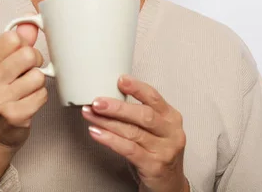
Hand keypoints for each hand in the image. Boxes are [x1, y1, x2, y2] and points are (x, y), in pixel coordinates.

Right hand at [0, 24, 47, 181]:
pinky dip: (40, 97)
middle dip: (36, 62)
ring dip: (38, 82)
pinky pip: (42, 95)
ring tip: (27, 89)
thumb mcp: (0, 67)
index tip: (21, 53)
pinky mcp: (15, 115)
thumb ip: (16, 43)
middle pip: (28, 54)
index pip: (11, 37)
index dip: (24, 43)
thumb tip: (30, 21)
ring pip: (38, 76)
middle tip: (29, 72)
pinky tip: (29, 102)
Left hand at [81, 75, 188, 191]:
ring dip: (107, 122)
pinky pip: (129, 150)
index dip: (137, 87)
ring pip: (133, 132)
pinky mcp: (154, 166)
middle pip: (143, 115)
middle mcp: (171, 132)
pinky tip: (97, 133)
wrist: (169, 186)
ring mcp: (164, 150)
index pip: (154, 97)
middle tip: (97, 101)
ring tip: (90, 115)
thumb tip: (109, 97)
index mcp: (171, 117)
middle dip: (117, 107)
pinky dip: (110, 140)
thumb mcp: (156, 130)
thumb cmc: (157, 152)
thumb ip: (139, 114)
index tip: (120, 80)